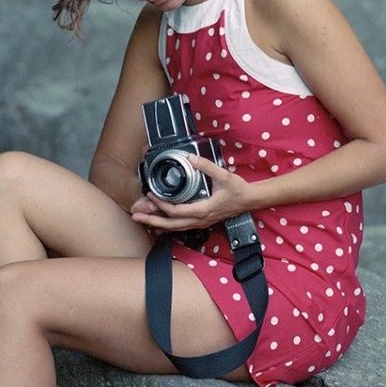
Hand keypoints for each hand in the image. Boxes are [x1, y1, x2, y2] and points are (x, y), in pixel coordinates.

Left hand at [131, 154, 250, 231]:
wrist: (250, 200)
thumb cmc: (238, 189)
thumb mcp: (224, 175)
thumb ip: (207, 166)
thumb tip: (191, 158)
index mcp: (203, 210)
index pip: (177, 211)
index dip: (161, 204)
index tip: (151, 194)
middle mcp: (200, 219)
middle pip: (172, 225)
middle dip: (152, 221)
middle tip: (136, 216)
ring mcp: (201, 222)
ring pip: (176, 228)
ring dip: (158, 224)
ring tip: (142, 221)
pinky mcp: (202, 221)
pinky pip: (182, 227)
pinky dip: (168, 226)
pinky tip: (160, 225)